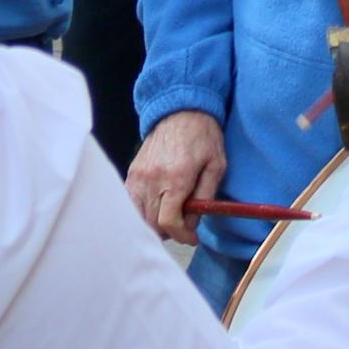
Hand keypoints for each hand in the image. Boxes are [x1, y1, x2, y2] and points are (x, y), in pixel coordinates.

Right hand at [124, 110, 225, 242]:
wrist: (181, 110)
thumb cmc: (203, 137)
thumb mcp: (216, 166)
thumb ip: (205, 198)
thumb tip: (191, 223)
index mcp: (177, 177)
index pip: (169, 221)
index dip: (181, 236)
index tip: (192, 238)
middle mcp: (153, 179)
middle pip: (153, 223)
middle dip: (170, 232)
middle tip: (184, 227)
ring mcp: (139, 176)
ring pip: (139, 216)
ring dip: (154, 224)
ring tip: (171, 219)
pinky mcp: (132, 173)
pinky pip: (131, 203)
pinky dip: (142, 212)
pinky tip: (157, 208)